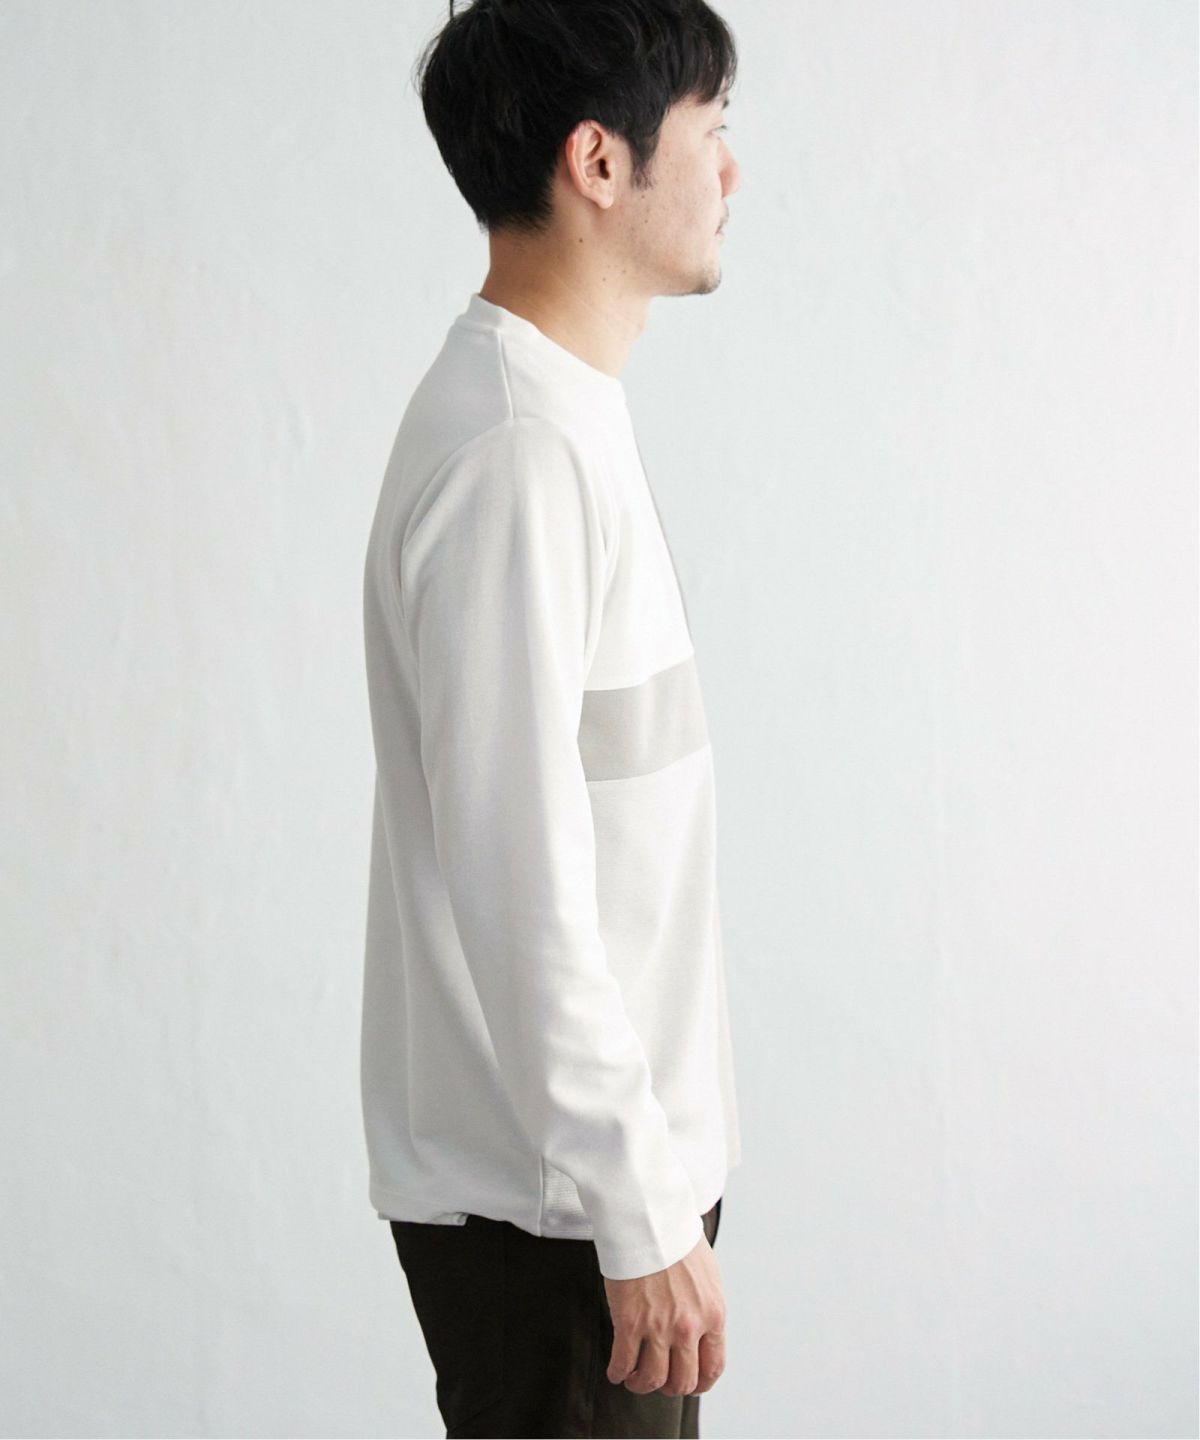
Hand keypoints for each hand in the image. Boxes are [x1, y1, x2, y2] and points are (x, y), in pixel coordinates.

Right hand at [602, 1230, 726, 1397]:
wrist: (649, 1218)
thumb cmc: (677, 1239)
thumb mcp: (708, 1276)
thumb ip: (706, 1308)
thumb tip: (701, 1331)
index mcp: (713, 1315)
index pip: (712, 1368)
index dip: (699, 1383)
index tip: (688, 1383)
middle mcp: (689, 1327)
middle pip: (682, 1381)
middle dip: (669, 1386)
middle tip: (657, 1379)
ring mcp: (658, 1327)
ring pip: (652, 1379)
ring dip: (641, 1384)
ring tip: (634, 1379)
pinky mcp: (629, 1322)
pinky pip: (623, 1363)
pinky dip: (618, 1373)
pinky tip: (616, 1371)